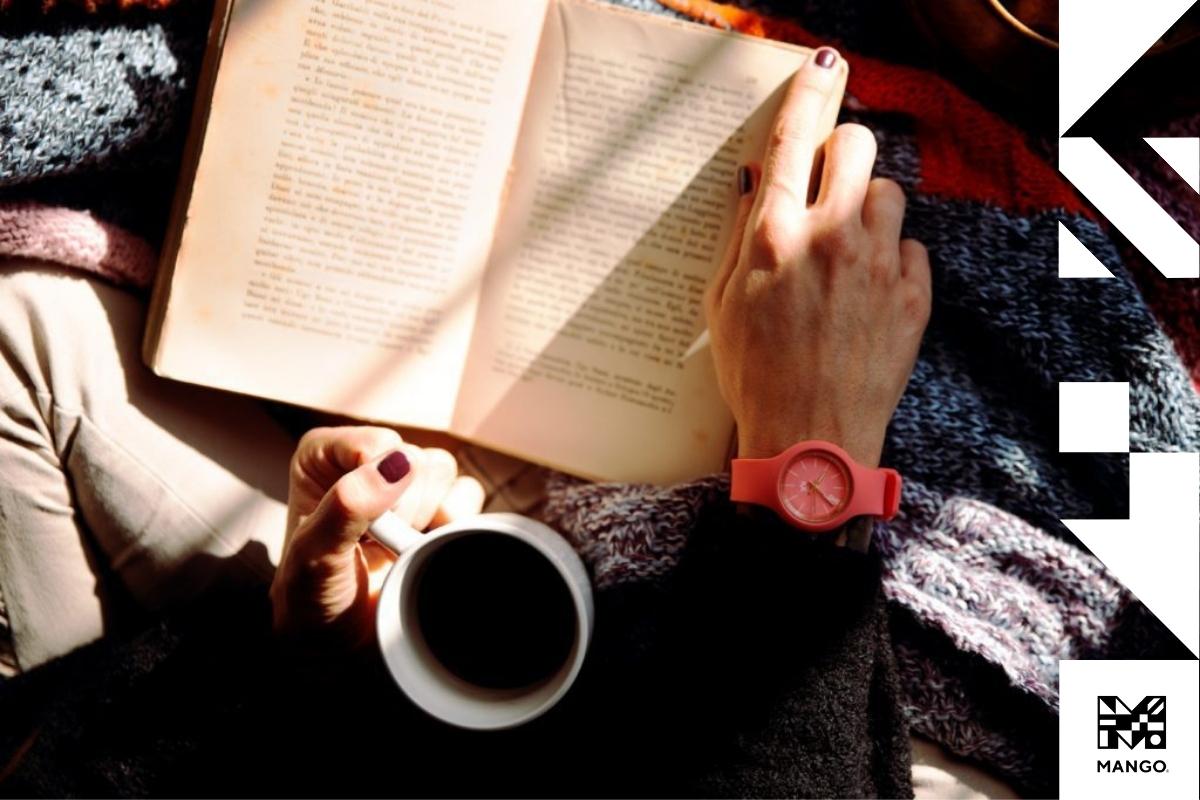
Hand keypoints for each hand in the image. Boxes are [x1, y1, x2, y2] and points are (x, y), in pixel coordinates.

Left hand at [269, 426, 483, 648]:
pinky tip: (426, 546)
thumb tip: (397, 463)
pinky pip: (468, 492)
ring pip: (443, 471)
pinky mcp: (436, 505)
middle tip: (377, 545)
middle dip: (403, 510)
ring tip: (399, 547)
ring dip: (427, 517)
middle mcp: (364, 461)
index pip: (375, 444)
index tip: (361, 528)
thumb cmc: (312, 599)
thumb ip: (346, 507)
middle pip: (415, 458)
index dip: (379, 488)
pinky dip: (455, 523)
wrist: (340, 643)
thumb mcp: (315, 557)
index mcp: (323, 458)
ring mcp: (404, 483)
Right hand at [705, 48, 931, 465]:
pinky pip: (911, 247)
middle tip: (827, 180)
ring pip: (889, 192)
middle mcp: (830, 239)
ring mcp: (878, 267)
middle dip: (842, 151)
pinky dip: (892, 259)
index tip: (824, 65)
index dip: (810, 90)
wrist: (810, 443)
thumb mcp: (721, 304)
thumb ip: (740, 233)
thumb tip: (758, 179)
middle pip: (856, 145)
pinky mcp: (914, 298)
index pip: (794, 136)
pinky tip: (868, 293)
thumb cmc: (754, 377)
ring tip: (846, 250)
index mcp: (774, 237)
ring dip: (866, 208)